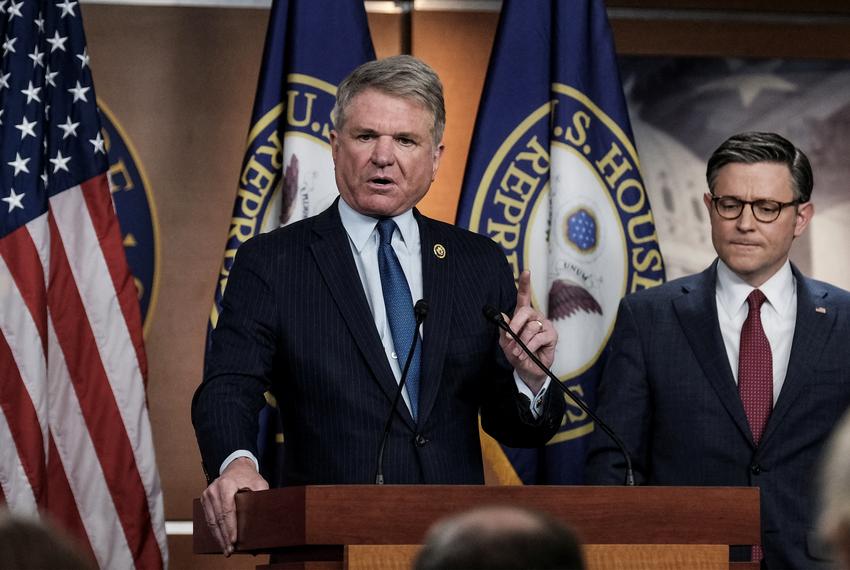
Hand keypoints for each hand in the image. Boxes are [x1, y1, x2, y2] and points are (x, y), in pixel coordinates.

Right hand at [200, 457, 268, 555]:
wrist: (236, 466)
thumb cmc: (248, 476)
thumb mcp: (259, 483)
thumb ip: (261, 496)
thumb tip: (264, 515)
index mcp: (226, 485)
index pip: (227, 510)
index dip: (230, 527)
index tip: (234, 540)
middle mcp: (213, 489)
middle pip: (218, 518)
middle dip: (224, 536)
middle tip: (230, 550)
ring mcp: (207, 494)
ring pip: (211, 521)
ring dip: (218, 536)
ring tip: (225, 549)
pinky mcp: (205, 499)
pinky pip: (208, 518)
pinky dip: (214, 530)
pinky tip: (220, 539)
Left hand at [499, 270, 557, 393]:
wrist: (527, 370)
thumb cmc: (517, 354)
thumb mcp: (505, 343)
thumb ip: (504, 329)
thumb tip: (503, 315)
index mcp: (523, 315)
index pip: (524, 296)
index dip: (525, 283)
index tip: (526, 271)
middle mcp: (535, 317)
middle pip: (526, 311)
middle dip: (515, 325)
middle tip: (510, 340)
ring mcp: (545, 325)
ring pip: (531, 327)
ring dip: (521, 342)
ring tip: (518, 352)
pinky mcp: (552, 335)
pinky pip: (538, 338)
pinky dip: (529, 347)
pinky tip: (527, 354)